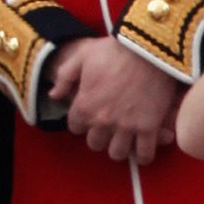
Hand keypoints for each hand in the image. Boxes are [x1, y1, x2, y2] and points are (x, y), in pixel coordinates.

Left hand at [48, 36, 182, 164]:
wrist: (147, 48)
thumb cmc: (113, 50)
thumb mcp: (82, 56)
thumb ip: (64, 77)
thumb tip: (54, 95)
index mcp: (85, 106)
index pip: (75, 127)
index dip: (80, 120)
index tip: (88, 113)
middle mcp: (103, 121)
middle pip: (95, 143)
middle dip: (98, 135)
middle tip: (106, 125)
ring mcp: (127, 126)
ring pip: (117, 153)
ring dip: (117, 147)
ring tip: (122, 137)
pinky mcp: (149, 127)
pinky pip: (144, 154)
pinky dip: (142, 155)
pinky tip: (141, 148)